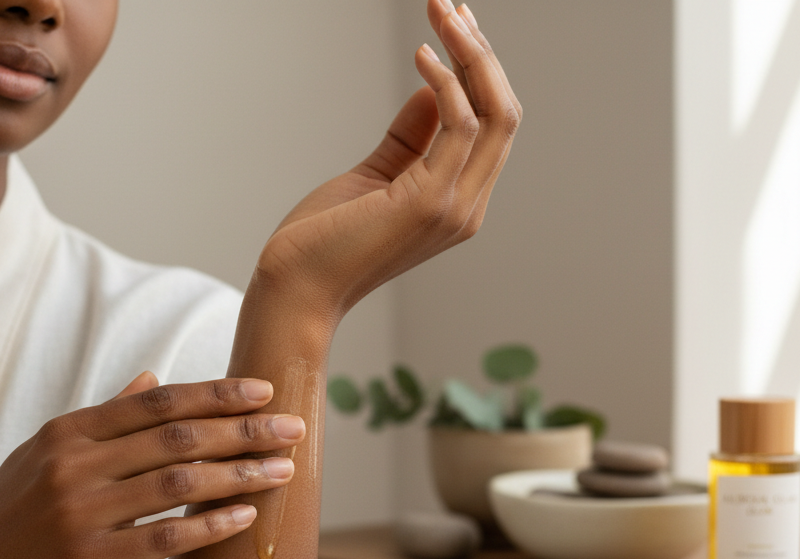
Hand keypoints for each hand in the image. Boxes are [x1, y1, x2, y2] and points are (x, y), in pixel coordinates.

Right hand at [0, 372, 305, 558]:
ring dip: (239, 474)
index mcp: (69, 431)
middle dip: (243, 429)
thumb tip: (152, 376)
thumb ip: (102, 416)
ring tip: (285, 471)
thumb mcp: (43, 454)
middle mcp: (75, 463)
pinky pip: (163, 537)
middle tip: (294, 426)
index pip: (157, 402)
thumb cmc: (7, 518)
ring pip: (178, 482)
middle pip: (177, 436)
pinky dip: (210, 525)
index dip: (216, 394)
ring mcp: (80, 511)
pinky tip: (246, 517)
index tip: (264, 390)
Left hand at [256, 0, 521, 317]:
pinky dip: (445, 83)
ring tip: (442, 13)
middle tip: (451, 4)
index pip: (493, 126)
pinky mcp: (430, 203)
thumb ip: (410, 137)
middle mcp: (467, 207)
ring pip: (495, 112)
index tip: (456, 23)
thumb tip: (432, 86)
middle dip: (481, 51)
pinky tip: (421, 57)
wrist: (294, 290)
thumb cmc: (322, 241)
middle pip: (505, 112)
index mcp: (458, 203)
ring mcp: (454, 208)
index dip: (479, 70)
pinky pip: (460, 125)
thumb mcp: (374, 175)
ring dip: (469, 53)